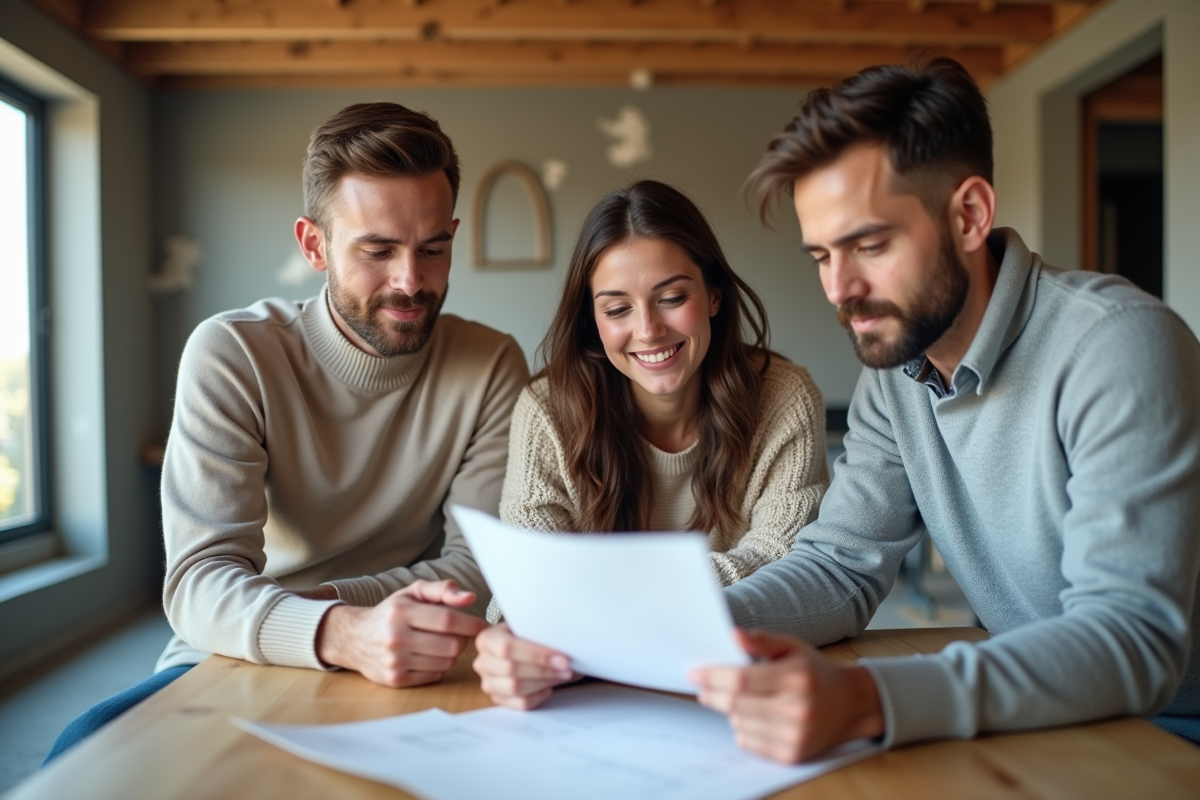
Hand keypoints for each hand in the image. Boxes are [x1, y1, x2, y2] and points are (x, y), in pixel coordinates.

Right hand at [315, 580, 488, 687]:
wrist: (354, 638)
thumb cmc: (391, 612)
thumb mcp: (412, 592)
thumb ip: (442, 589)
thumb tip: (469, 598)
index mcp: (402, 611)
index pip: (448, 620)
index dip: (471, 624)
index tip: (483, 625)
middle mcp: (396, 637)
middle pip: (451, 645)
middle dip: (461, 639)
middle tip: (456, 634)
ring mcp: (395, 661)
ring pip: (446, 662)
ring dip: (451, 654)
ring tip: (439, 644)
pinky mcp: (395, 680)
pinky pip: (435, 676)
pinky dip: (438, 667)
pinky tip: (428, 657)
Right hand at [473, 623, 574, 709]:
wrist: (519, 647)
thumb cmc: (526, 636)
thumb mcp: (528, 628)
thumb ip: (538, 634)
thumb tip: (562, 644)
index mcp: (487, 639)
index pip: (507, 648)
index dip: (536, 655)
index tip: (562, 658)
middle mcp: (482, 662)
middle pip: (512, 670)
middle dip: (544, 670)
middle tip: (566, 668)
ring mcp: (488, 683)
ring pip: (515, 688)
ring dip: (543, 683)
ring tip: (561, 676)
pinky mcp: (498, 699)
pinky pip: (520, 703)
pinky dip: (538, 696)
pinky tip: (548, 687)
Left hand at [690, 629, 884, 762]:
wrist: (850, 704)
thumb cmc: (815, 672)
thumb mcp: (793, 646)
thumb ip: (762, 640)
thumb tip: (733, 635)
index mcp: (796, 677)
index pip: (741, 679)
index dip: (713, 676)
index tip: (695, 673)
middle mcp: (797, 709)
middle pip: (736, 704)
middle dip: (713, 695)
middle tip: (703, 688)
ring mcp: (795, 735)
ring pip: (739, 724)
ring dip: (730, 711)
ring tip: (739, 701)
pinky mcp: (792, 754)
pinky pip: (750, 743)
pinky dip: (743, 729)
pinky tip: (753, 717)